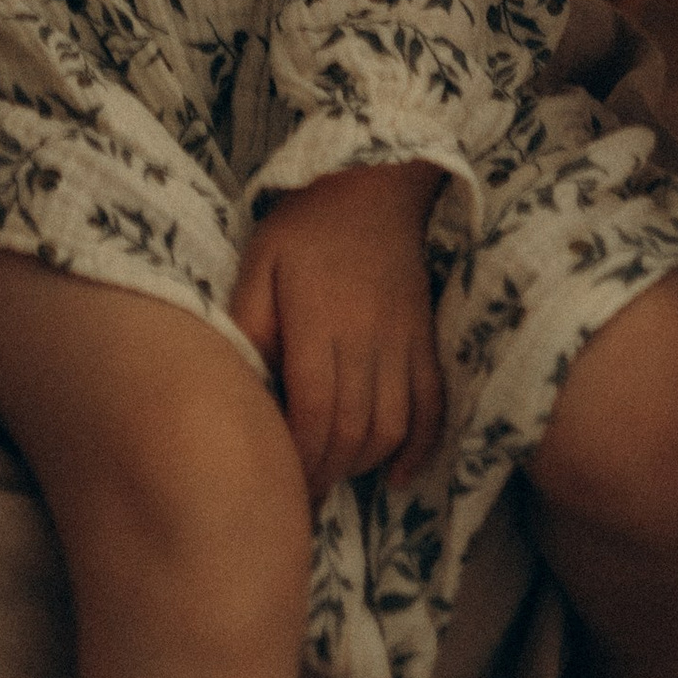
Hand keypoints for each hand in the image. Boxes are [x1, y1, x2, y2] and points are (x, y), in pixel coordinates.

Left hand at [230, 163, 446, 503]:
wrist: (373, 185)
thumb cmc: (304, 226)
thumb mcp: (259, 261)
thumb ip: (248, 322)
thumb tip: (244, 383)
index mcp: (319, 318)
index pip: (314, 408)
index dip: (300, 455)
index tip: (279, 479)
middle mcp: (367, 337)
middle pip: (353, 428)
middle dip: (326, 470)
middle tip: (301, 492)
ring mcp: (404, 341)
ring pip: (393, 425)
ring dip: (364, 463)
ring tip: (335, 475)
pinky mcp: (427, 341)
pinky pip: (434, 406)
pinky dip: (421, 449)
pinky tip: (397, 475)